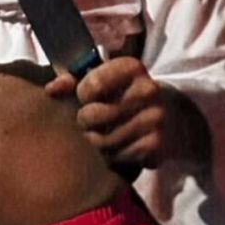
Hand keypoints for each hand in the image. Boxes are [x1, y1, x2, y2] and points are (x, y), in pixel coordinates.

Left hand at [46, 56, 166, 167]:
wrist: (172, 116)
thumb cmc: (124, 95)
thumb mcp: (102, 79)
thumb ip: (72, 80)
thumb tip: (52, 89)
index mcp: (131, 67)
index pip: (90, 85)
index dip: (81, 95)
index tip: (86, 97)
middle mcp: (148, 90)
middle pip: (92, 116)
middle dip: (84, 122)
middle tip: (90, 121)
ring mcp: (155, 118)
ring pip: (103, 141)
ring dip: (96, 142)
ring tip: (103, 135)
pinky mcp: (157, 145)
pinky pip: (119, 157)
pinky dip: (114, 156)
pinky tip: (119, 147)